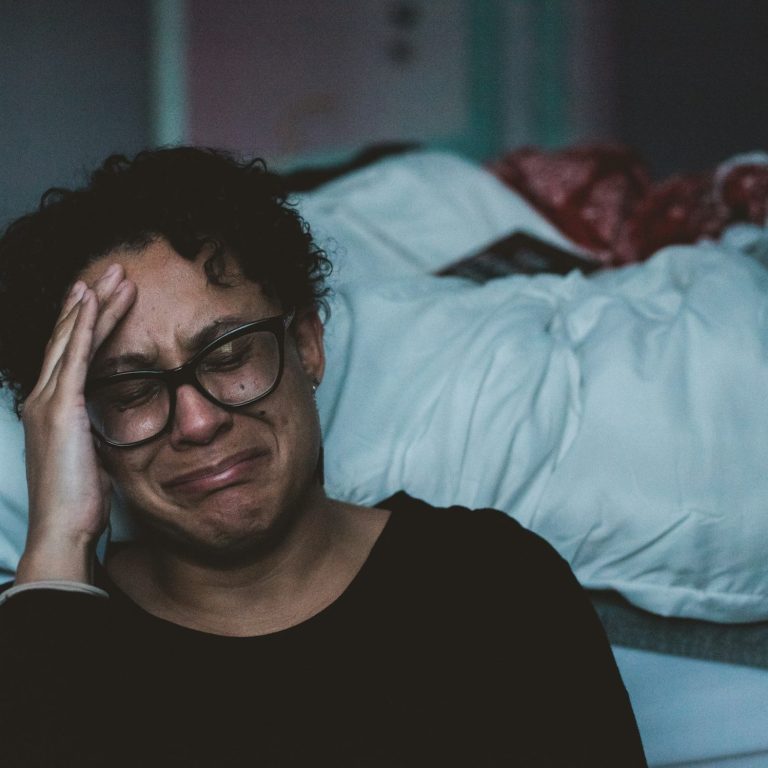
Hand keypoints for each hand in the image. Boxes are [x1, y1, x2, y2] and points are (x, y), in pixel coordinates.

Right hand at [16, 264, 136, 584]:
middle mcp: (44, 398)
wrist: (64, 529)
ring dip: (94, 304)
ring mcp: (49, 401)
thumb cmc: (78, 500)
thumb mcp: (88, 456)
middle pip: (69, 338)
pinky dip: (87, 325)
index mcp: (52, 409)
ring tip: (114, 275)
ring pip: (73, 339)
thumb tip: (103, 421)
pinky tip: (95, 301)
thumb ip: (91, 430)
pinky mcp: (62, 408)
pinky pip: (77, 356)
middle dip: (91, 302)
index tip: (102, 297)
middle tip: (112, 272)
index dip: (85, 323)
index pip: (70, 355)